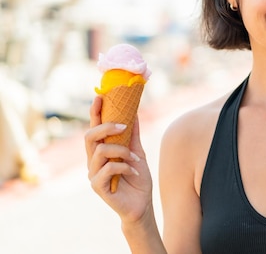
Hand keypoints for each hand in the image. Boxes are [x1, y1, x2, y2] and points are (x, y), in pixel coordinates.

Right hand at [84, 96, 153, 222]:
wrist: (141, 204)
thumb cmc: (137, 178)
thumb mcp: (138, 152)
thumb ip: (133, 135)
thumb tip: (134, 112)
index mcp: (101, 151)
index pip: (94, 128)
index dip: (95, 112)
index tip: (100, 96)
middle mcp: (93, 161)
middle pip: (89, 136)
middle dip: (106, 126)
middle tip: (124, 125)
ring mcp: (93, 173)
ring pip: (100, 150)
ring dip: (122, 151)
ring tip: (135, 158)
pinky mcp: (97, 186)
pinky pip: (108, 167)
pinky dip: (124, 166)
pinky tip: (134, 171)